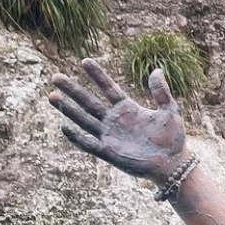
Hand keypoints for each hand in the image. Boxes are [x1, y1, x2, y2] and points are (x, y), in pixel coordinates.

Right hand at [49, 60, 184, 181]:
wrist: (173, 164)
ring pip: (84, 120)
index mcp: (127, 109)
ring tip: (51, 96)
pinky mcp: (109, 152)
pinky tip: (65, 126)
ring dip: (68, 109)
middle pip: (88, 102)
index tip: (84, 61)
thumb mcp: (170, 111)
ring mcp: (110, 136)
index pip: (108, 88)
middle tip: (55, 77)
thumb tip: (156, 70)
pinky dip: (76, 137)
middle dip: (72, 90)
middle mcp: (115, 121)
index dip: (97, 75)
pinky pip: (89, 144)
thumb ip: (161, 92)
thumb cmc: (173, 139)